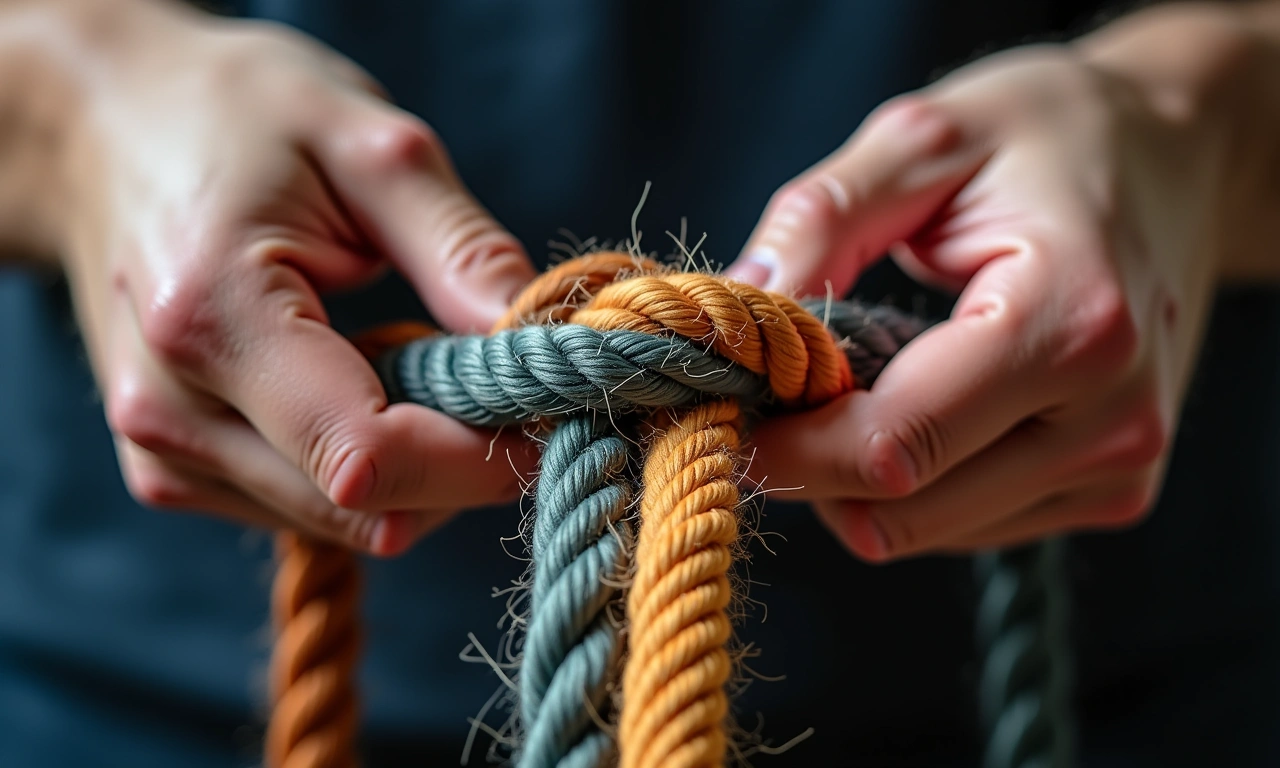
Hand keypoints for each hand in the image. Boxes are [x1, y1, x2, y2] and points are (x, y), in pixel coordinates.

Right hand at [57, 3, 536, 554]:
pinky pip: (311, 506)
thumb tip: (548, 345)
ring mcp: (163, 451)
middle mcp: (170, 410)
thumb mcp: (368, 146)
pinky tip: (359, 376)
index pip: (368, 454)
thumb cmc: (237, 117)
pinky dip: (369, 463)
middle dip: (460, 460)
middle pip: (365, 507)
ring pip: (347, 520)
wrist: (104, 129)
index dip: (479, 453)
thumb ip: (461, 250)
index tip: (552, 406)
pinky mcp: (173, 470)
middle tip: (498, 372)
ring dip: (417, 463)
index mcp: (211, 317)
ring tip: (410, 351)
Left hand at [728, 11, 1273, 560]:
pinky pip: (964, 523)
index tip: (723, 408)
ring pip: (925, 529)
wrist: (1174, 155)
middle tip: (773, 392)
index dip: (789, 445)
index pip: (894, 443)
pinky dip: (912, 480)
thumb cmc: (1048, 135)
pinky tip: (917, 401)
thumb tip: (735, 309)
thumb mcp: (923, 137)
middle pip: (903, 507)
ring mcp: (1120, 465)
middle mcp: (1112, 416)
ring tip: (856, 380)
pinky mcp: (1114, 489)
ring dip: (858, 476)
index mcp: (1072, 320)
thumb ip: (821, 220)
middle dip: (812, 463)